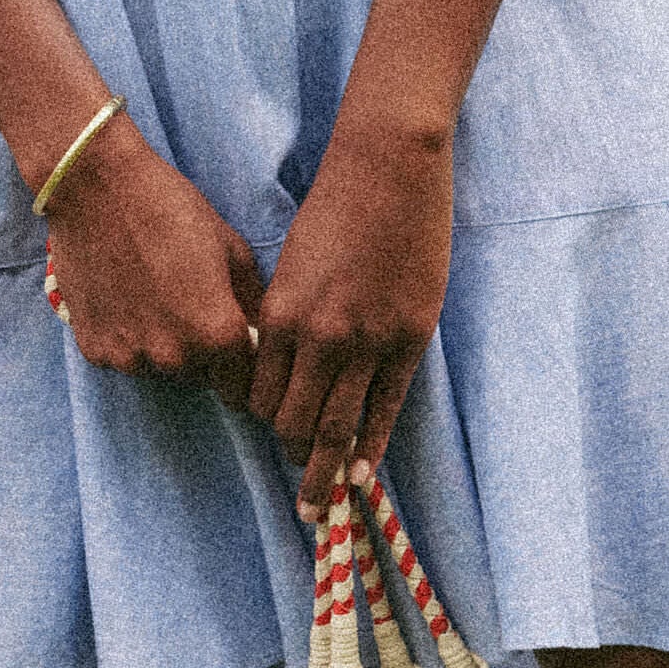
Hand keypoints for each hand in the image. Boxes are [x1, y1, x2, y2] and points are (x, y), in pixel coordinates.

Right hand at [44, 125, 263, 406]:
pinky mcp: (94, 350)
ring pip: (161, 369)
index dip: (244, 368)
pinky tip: (125, 298)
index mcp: (217, 335)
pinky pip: (124, 357)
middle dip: (205, 355)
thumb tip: (263, 333)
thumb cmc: (170, 208)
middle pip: (202, 377)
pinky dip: (128, 337)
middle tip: (192, 308)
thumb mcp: (231, 248)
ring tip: (155, 298)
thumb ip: (252, 302)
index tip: (239, 351)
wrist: (95, 187)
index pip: (243, 385)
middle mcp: (174, 358)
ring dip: (165, 348)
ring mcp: (130, 358)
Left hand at [245, 113, 451, 518]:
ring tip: (321, 501)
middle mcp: (318, 336)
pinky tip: (362, 474)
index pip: (259, 395)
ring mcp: (367, 341)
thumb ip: (286, 318)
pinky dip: (369, 448)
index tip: (270, 434)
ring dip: (324, 470)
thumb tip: (281, 366)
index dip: (262, 421)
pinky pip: (384, 410)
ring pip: (336, 428)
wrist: (388, 167)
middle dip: (291, 454)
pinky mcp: (409, 338)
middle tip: (297, 482)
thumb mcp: (293, 266)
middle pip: (292, 422)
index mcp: (279, 315)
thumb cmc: (336, 207)